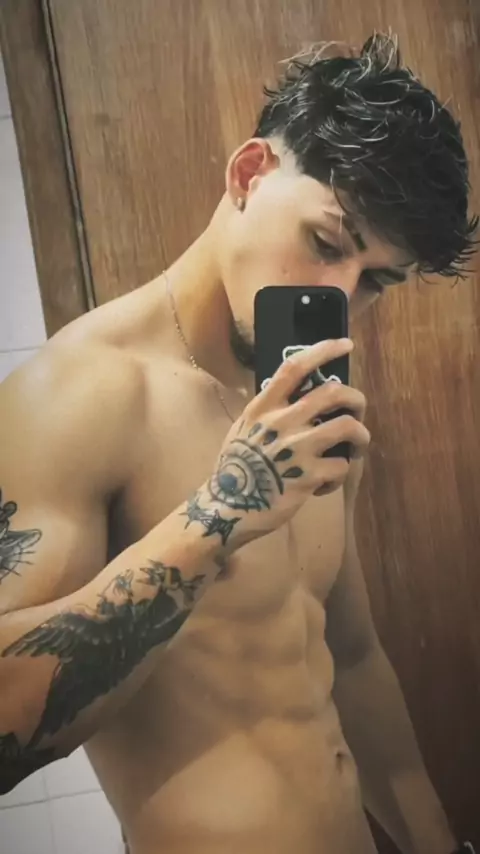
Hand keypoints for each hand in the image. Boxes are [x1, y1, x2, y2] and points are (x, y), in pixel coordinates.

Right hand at [189, 339, 369, 551]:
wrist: (227, 507)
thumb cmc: (235, 468)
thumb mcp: (245, 428)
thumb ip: (269, 411)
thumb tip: (297, 396)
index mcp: (264, 407)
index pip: (295, 367)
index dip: (324, 350)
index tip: (346, 345)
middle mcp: (281, 422)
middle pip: (333, 393)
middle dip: (356, 398)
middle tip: (357, 409)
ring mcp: (296, 449)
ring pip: (348, 427)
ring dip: (360, 435)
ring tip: (356, 445)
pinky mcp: (308, 476)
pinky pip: (342, 466)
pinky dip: (340, 474)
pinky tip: (326, 482)